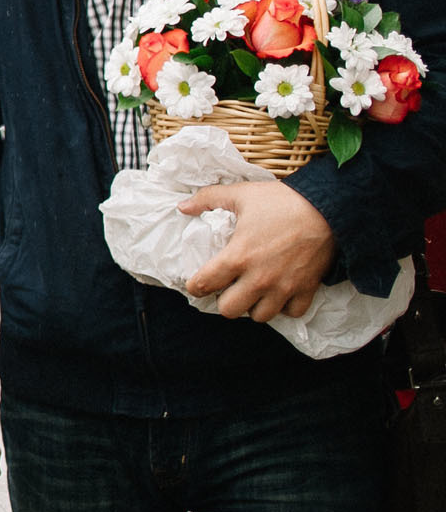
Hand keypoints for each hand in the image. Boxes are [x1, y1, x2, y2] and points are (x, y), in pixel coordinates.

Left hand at [180, 179, 336, 321]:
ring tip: (252, 292)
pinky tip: (279, 294)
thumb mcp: (241, 194)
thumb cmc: (282, 200)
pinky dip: (284, 308)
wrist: (329, 207)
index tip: (197, 282)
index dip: (195, 286)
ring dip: (253, 306)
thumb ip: (208, 199)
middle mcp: (259, 278)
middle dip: (223, 301)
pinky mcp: (307, 289)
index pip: (204, 284)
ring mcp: (284, 287)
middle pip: (229, 310)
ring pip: (260, 317)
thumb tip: (182, 206)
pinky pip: (291, 313)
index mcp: (238, 256)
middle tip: (227, 288)